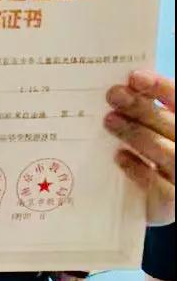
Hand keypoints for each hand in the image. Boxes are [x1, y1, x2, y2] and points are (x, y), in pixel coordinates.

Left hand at [105, 70, 174, 226]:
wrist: (152, 198)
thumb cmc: (147, 153)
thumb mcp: (146, 128)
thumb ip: (140, 110)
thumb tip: (117, 87)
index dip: (160, 88)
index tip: (135, 77)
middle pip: (172, 124)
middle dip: (142, 108)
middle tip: (113, 95)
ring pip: (168, 153)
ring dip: (138, 135)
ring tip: (110, 121)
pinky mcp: (172, 203)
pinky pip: (160, 187)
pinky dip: (139, 170)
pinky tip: (119, 158)